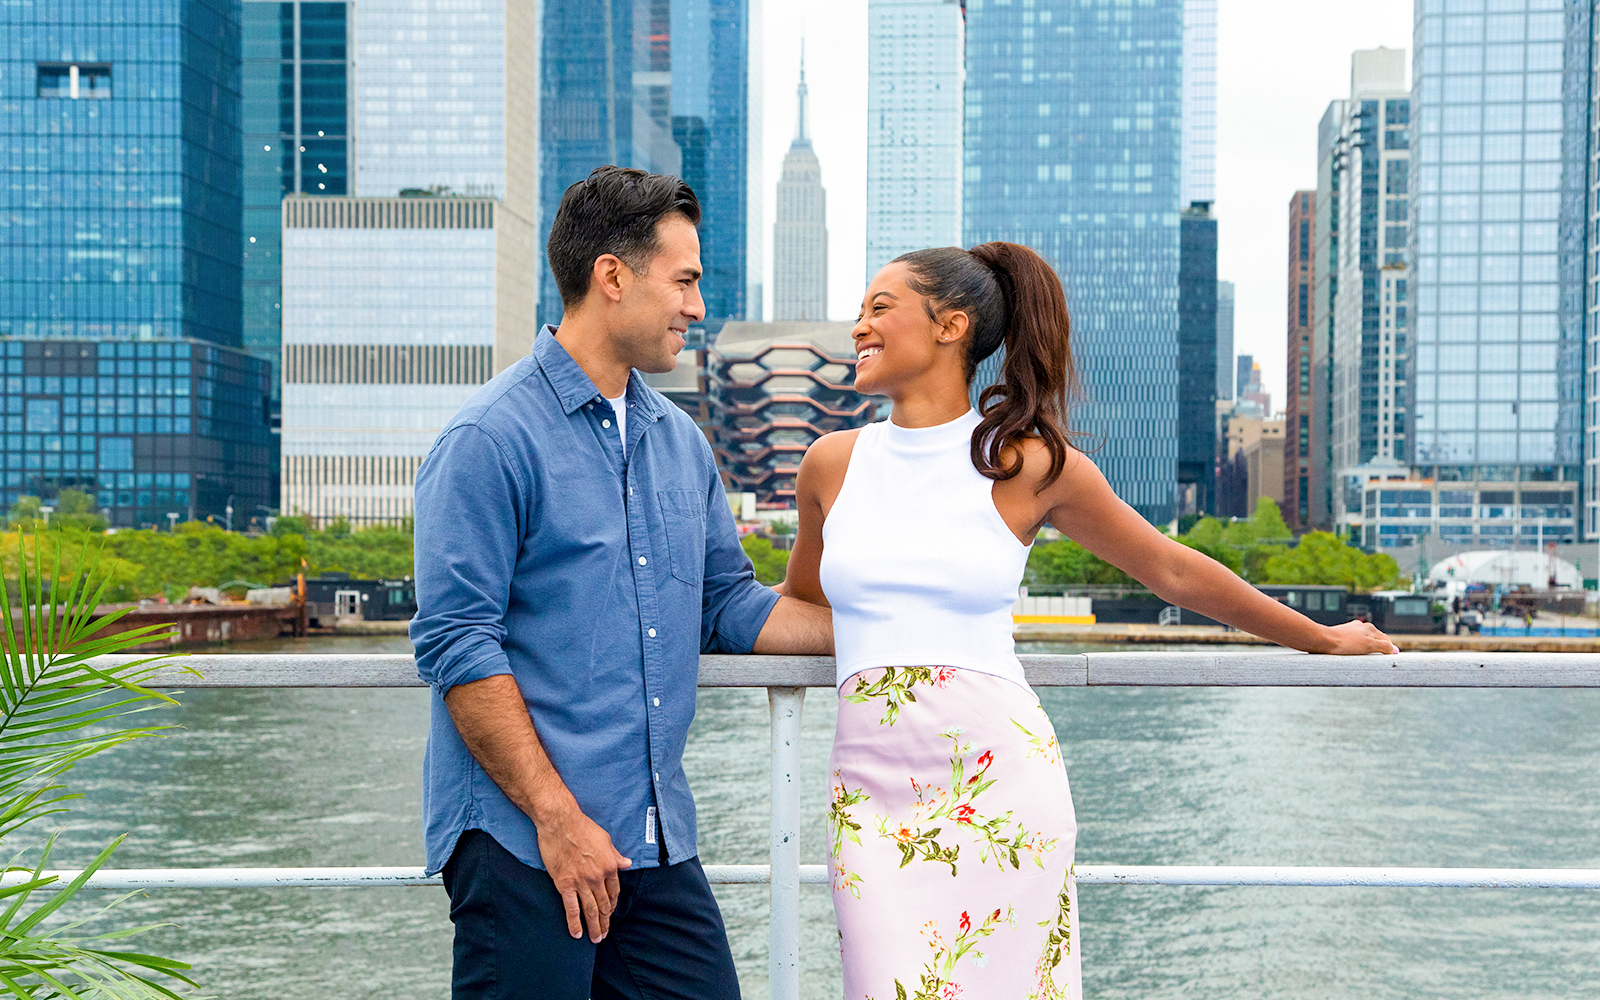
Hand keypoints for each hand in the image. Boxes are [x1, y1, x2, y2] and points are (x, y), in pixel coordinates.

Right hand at [536, 803, 631, 941]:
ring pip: (589, 910)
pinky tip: (577, 934)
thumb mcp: (605, 839)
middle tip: (604, 934)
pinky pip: (571, 908)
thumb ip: (615, 855)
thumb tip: (627, 864)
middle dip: (604, 921)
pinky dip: (574, 923)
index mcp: (610, 866)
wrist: (560, 822)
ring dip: (594, 927)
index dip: (612, 905)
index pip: (614, 892)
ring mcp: (581, 883)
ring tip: (596, 939)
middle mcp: (598, 877)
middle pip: (603, 905)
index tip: (609, 913)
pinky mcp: (564, 885)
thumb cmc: (583, 827)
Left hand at [1316, 620, 1399, 654]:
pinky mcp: (1341, 635)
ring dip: (1365, 650)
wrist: (1323, 641)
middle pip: (1374, 640)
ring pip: (1363, 641)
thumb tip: (1395, 650)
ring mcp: (1350, 630)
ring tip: (1363, 658)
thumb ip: (1383, 647)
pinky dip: (1355, 649)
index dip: (1388, 650)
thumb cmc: (1345, 643)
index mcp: (1370, 628)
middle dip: (1377, 649)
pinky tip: (1351, 654)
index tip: (1389, 659)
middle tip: (1377, 660)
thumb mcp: (1369, 646)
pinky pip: (1353, 643)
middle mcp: (1361, 627)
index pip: (1385, 640)